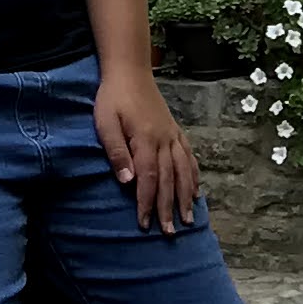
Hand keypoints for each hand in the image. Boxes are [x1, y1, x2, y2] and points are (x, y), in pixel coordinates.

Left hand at [92, 68, 202, 233]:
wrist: (130, 70)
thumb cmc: (112, 97)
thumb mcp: (105, 122)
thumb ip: (116, 151)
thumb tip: (127, 181)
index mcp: (145, 140)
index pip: (148, 179)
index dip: (147, 203)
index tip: (145, 224)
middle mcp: (163, 140)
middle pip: (169, 180)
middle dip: (169, 208)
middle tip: (171, 233)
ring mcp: (172, 135)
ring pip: (183, 171)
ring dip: (186, 196)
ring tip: (189, 218)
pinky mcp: (175, 130)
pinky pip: (189, 156)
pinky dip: (194, 175)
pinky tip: (197, 190)